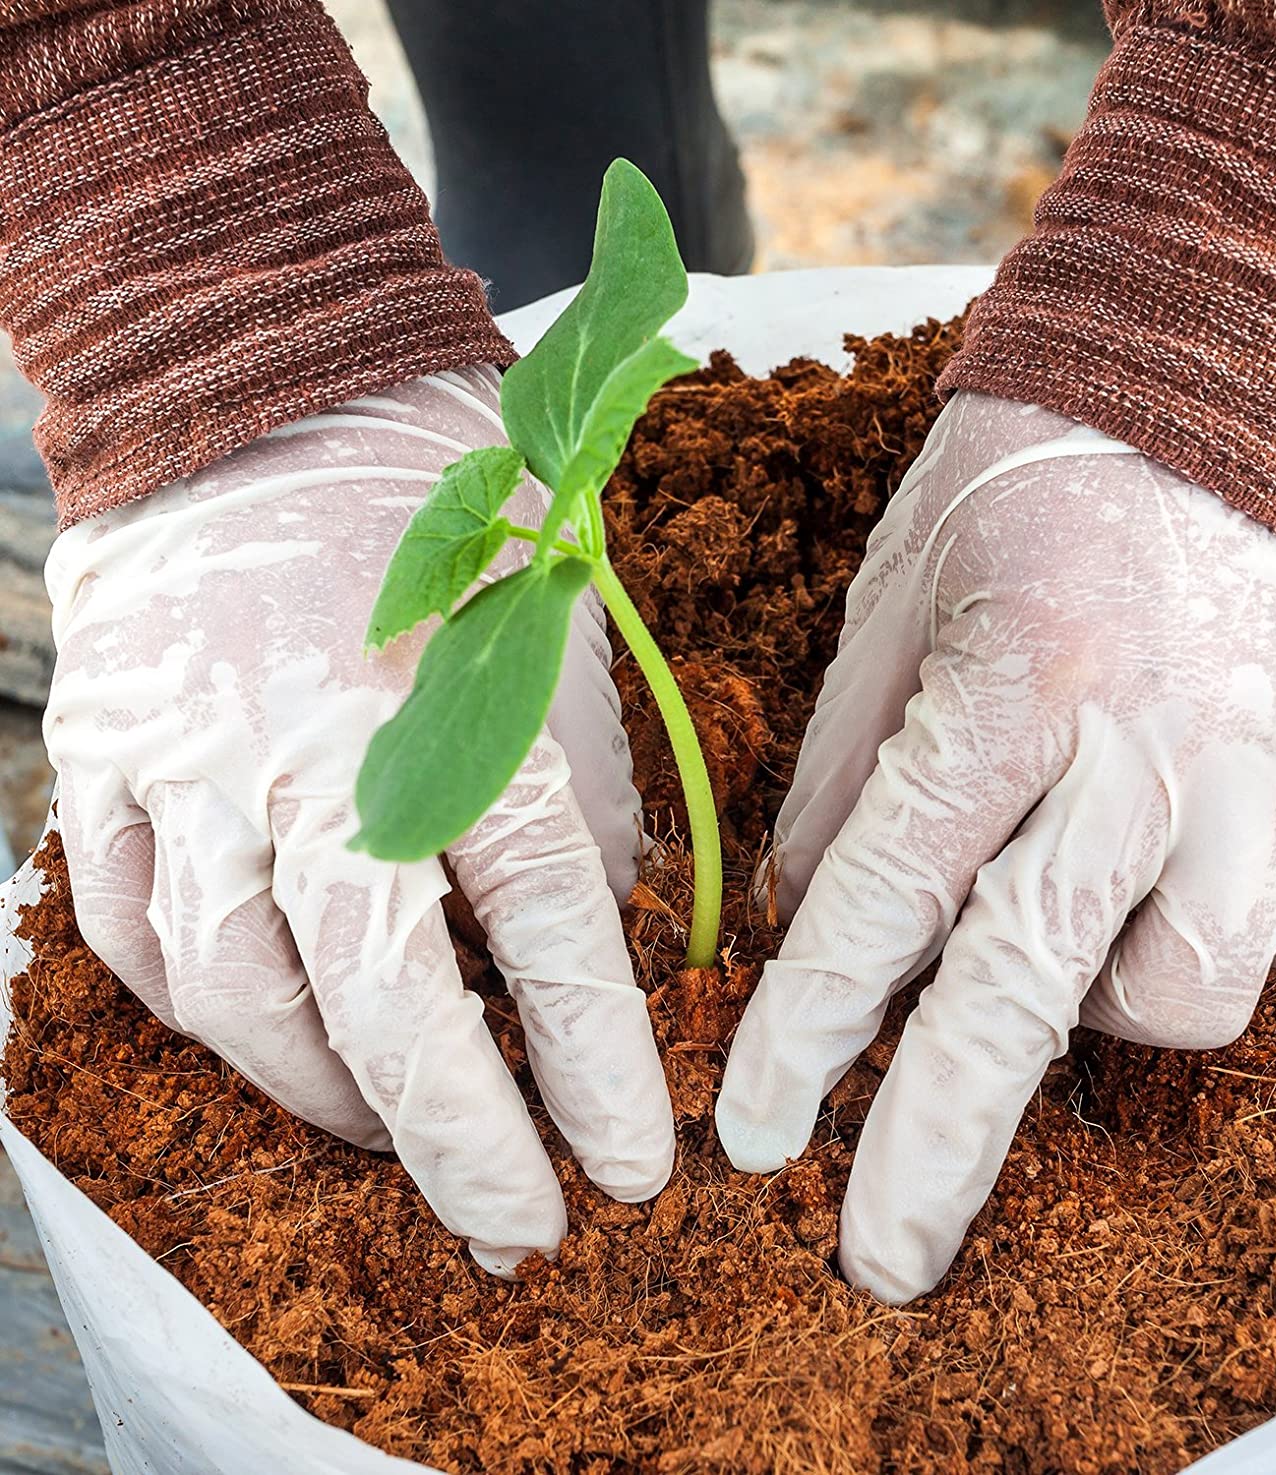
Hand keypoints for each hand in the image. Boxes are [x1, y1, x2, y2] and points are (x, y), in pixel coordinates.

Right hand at [44, 367, 673, 1273]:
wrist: (266, 387)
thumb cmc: (445, 519)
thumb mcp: (554, 648)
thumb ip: (571, 809)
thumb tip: (585, 958)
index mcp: (460, 711)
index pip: (549, 934)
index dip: (596, 1069)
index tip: (630, 1167)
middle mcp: (313, 754)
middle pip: (381, 1001)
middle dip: (458, 1142)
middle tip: (519, 1228)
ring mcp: (187, 762)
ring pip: (239, 995)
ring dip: (326, 1095)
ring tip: (400, 1138)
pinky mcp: (101, 761)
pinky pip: (128, 936)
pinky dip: (205, 1013)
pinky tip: (270, 1042)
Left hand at [716, 391, 1275, 1302]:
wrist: (1223, 371)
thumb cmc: (1033, 475)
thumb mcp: (901, 600)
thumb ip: (854, 766)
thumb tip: (805, 911)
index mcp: (1017, 678)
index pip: (889, 891)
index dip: (814, 1024)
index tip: (759, 1129)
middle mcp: (1152, 738)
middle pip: (1032, 986)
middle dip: (940, 1142)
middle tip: (879, 1255)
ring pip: (1194, 987)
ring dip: (1104, 1009)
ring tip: (1064, 948)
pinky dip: (1220, 934)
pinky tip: (1179, 874)